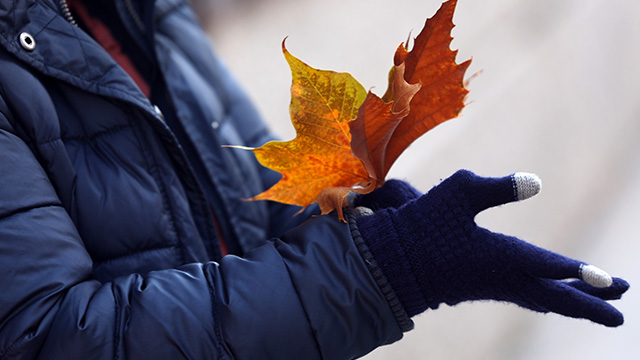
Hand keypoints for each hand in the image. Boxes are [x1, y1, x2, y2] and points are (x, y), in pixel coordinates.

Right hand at [356, 170, 628, 326]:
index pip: (550, 268)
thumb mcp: (459, 192)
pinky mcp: (484, 286)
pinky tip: (553, 297)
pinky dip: (547, 300)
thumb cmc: (423, 224)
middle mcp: (502, 278)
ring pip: (541, 300)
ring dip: (572, 304)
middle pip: (554, 298)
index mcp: (500, 257)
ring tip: (600, 305)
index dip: (582, 274)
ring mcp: (493, 286)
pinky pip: (526, 297)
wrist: (392, 262)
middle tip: (622, 316)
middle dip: (589, 305)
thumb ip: (497, 187)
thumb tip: (535, 182)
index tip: (612, 282)